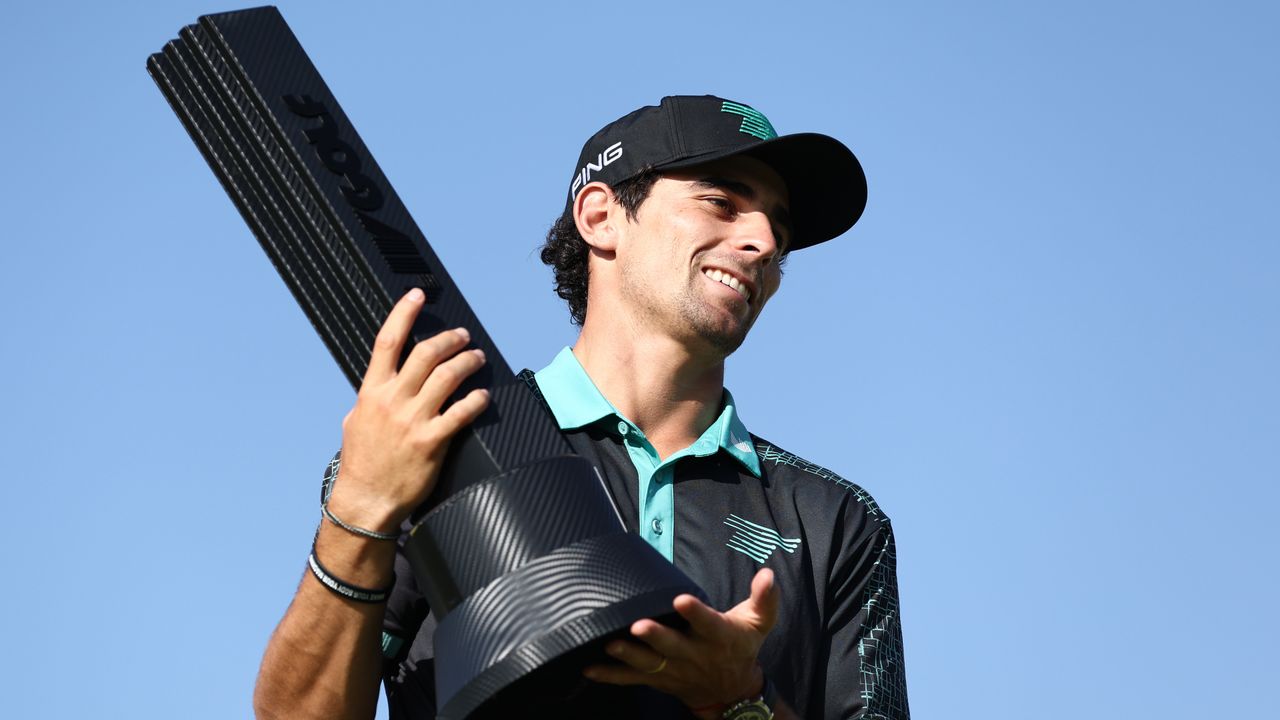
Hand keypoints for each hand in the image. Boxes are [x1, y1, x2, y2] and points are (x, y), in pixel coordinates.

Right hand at [328, 288, 489, 532]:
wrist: (366, 501)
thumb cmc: (362, 461)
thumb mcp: (357, 420)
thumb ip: (374, 395)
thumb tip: (387, 378)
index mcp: (372, 391)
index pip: (388, 341)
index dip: (403, 312)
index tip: (417, 294)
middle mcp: (393, 401)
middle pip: (426, 353)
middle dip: (450, 338)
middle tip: (463, 336)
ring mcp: (413, 421)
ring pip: (447, 377)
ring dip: (468, 362)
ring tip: (477, 358)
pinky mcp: (432, 442)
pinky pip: (461, 413)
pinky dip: (476, 399)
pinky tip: (483, 394)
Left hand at [583, 568, 779, 716]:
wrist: (731, 691)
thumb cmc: (740, 647)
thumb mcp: (758, 623)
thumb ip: (764, 599)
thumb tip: (768, 574)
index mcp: (718, 637)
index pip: (708, 623)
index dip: (696, 613)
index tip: (682, 599)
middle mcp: (694, 655)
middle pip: (673, 646)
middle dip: (656, 637)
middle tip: (638, 625)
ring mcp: (674, 669)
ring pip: (649, 663)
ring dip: (629, 655)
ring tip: (610, 644)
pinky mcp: (658, 678)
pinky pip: (632, 678)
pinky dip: (610, 675)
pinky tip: (589, 667)